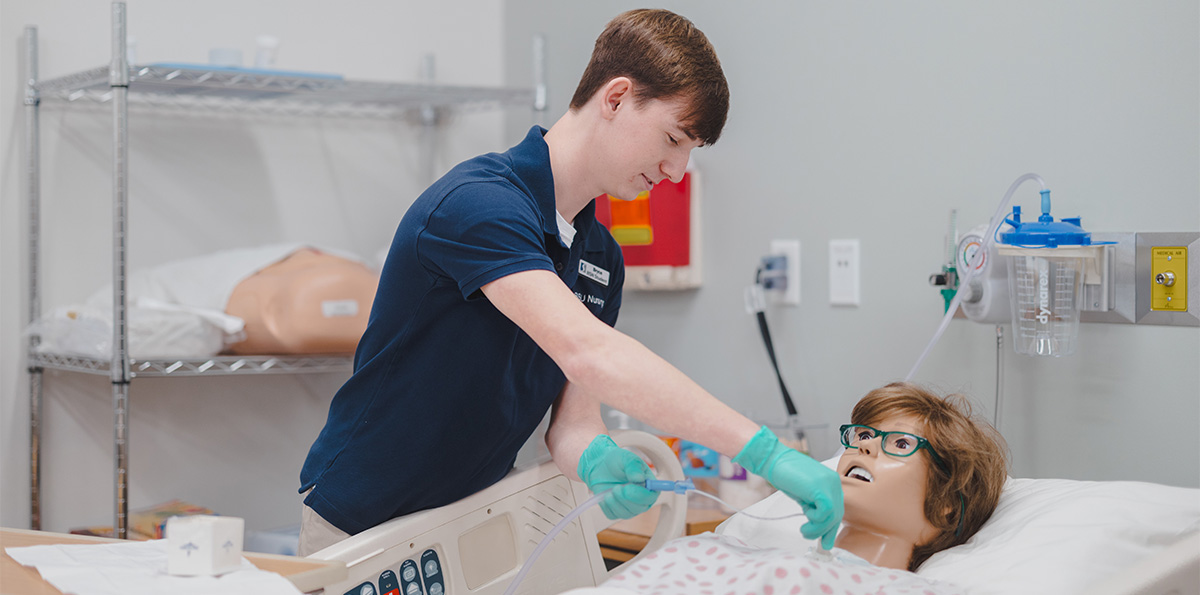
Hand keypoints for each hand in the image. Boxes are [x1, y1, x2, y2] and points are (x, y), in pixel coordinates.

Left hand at [577, 434, 658, 519]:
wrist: (600, 466)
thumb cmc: (617, 461)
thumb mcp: (626, 458)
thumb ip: (633, 467)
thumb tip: (639, 478)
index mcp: (649, 486)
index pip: (651, 497)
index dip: (640, 495)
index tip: (628, 488)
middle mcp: (641, 499)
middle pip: (639, 508)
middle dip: (625, 499)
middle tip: (616, 488)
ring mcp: (629, 507)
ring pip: (625, 513)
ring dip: (615, 502)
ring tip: (610, 490)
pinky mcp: (616, 511)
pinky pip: (612, 514)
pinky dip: (607, 505)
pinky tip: (605, 495)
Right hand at [733, 426, 843, 549]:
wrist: (773, 460)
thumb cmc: (784, 474)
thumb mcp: (804, 494)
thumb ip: (814, 505)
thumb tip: (818, 524)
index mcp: (831, 482)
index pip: (837, 509)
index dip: (831, 527)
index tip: (825, 540)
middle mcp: (834, 482)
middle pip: (836, 514)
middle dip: (824, 531)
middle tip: (813, 539)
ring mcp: (829, 484)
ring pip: (832, 516)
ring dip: (817, 528)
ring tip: (804, 530)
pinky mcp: (820, 489)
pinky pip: (825, 512)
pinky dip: (815, 519)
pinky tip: (804, 515)